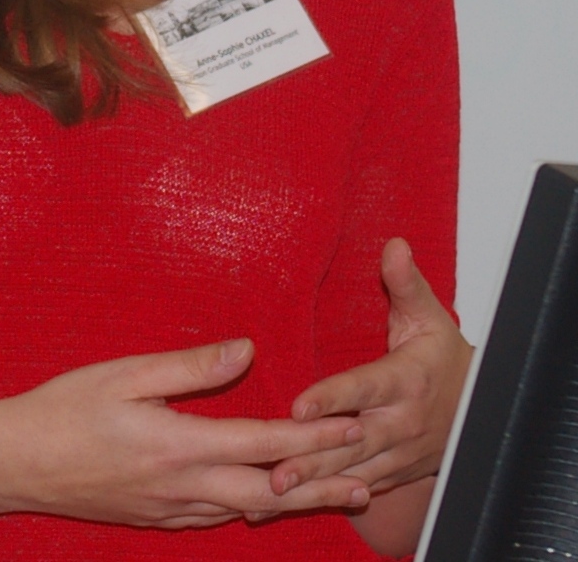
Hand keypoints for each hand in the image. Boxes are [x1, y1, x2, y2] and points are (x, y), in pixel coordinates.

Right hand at [0, 338, 369, 529]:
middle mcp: (183, 488)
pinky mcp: (157, 519)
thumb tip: (247, 350)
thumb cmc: (66, 408)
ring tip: (335, 493)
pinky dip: (253, 509)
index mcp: (180, 446)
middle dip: (322, 484)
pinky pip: (217, 518)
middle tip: (368, 480)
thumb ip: (191, 365)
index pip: (263, 444)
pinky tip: (266, 502)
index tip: (352, 424)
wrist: (15, 463)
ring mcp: (170, 510)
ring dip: (294, 501)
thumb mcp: (126, 373)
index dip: (313, 436)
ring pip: (247, 511)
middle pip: (269, 492)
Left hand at [269, 238, 472, 501]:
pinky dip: (321, 498)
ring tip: (272, 491)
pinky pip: (353, 489)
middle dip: (312, 457)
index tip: (299, 406)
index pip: (364, 389)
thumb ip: (405, 282)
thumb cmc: (444, 355)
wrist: (478, 409)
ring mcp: (395, 454)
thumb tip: (394, 245)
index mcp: (406, 380)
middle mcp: (400, 423)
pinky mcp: (389, 473)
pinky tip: (283, 506)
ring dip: (312, 484)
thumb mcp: (428, 315)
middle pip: (351, 443)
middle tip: (275, 468)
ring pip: (349, 473)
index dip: (332, 398)